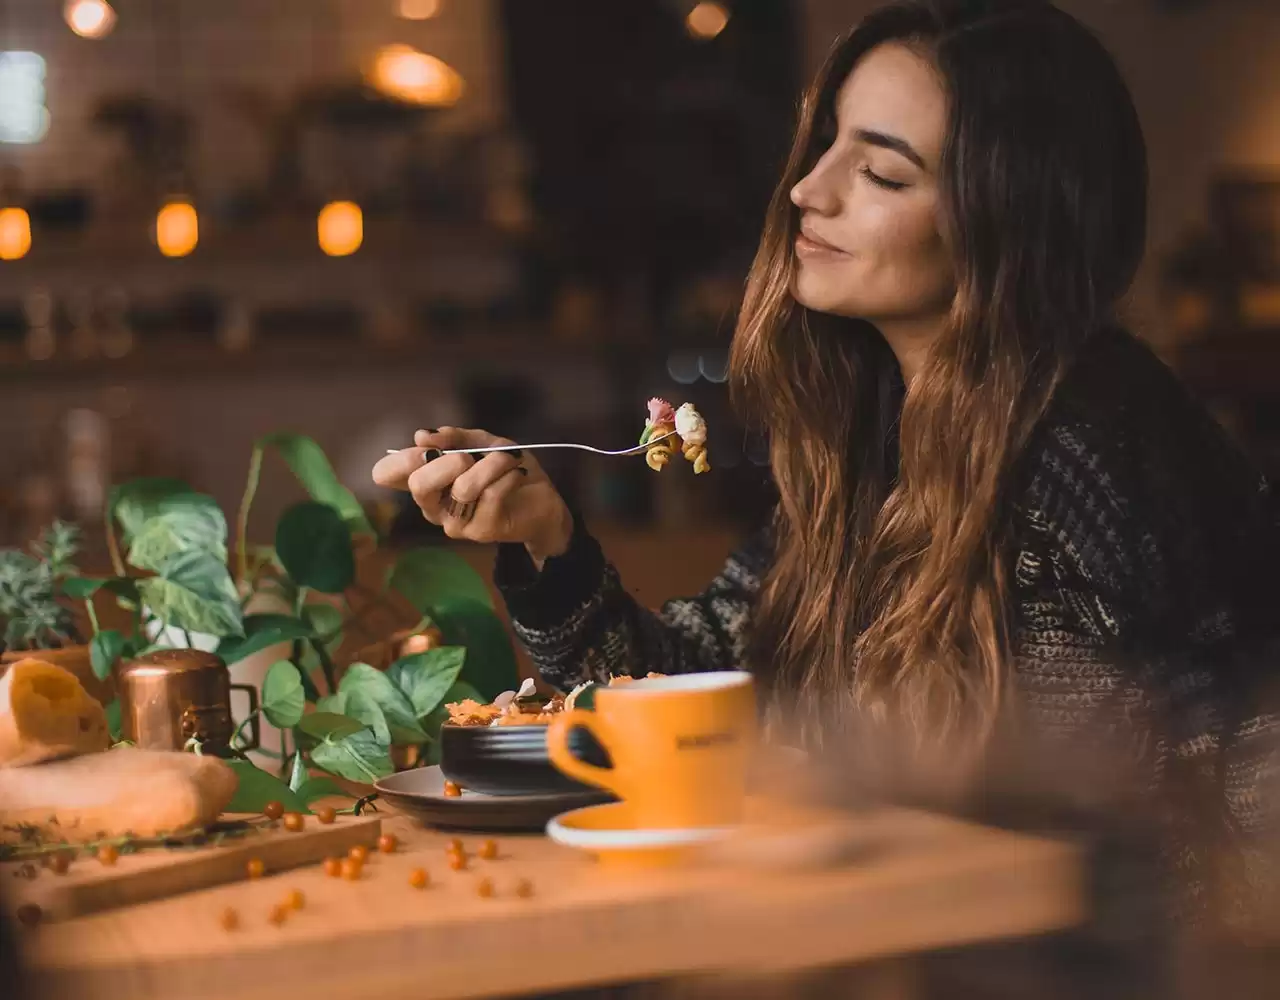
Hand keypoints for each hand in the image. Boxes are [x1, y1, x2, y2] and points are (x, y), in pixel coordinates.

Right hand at [372, 427, 572, 564]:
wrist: (544, 502)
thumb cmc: (507, 471)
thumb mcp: (483, 444)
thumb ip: (454, 437)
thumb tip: (421, 436)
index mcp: (427, 482)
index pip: (387, 475)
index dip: (399, 459)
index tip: (425, 447)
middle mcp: (433, 506)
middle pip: (419, 485)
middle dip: (447, 461)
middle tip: (468, 456)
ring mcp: (455, 522)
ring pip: (463, 487)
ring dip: (491, 465)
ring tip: (508, 459)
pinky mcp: (481, 530)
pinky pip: (491, 494)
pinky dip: (508, 475)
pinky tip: (517, 474)